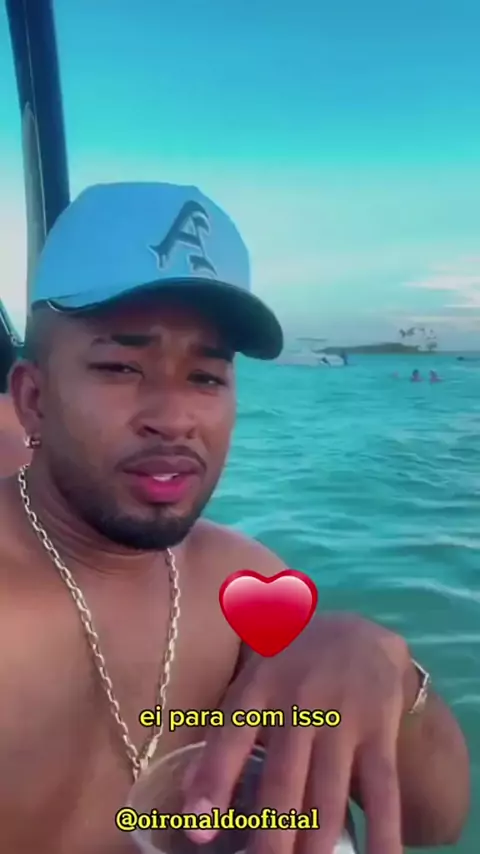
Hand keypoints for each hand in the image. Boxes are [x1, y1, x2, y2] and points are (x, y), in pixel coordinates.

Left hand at [183, 613, 412, 853]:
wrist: (359, 631)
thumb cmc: (289, 666)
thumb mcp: (251, 683)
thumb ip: (223, 734)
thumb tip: (188, 798)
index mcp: (260, 688)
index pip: (232, 737)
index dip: (214, 782)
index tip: (199, 830)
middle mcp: (299, 703)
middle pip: (283, 782)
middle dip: (271, 837)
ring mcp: (343, 718)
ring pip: (328, 796)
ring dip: (315, 847)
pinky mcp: (379, 732)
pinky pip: (382, 791)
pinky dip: (383, 834)